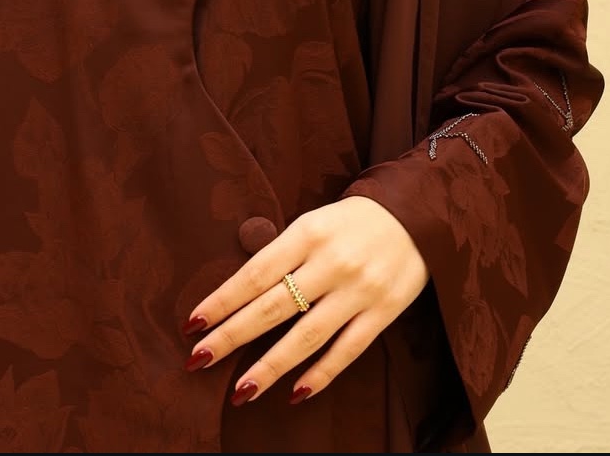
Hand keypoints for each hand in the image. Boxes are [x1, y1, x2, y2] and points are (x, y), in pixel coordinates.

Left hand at [183, 196, 428, 406]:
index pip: (255, 273)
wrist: (416, 215)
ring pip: (306, 337)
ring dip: (270, 367)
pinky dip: (320, 374)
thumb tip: (241, 291)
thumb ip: (283, 252)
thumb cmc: (351, 221)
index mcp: (307, 233)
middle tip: (198, 360)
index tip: (192, 324)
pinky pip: (347, 350)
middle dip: (232, 336)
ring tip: (240, 392)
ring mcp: (358, 291)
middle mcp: (330, 263)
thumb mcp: (313, 221)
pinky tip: (295, 393)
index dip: (222, 300)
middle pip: (273, 307)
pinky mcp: (383, 313)